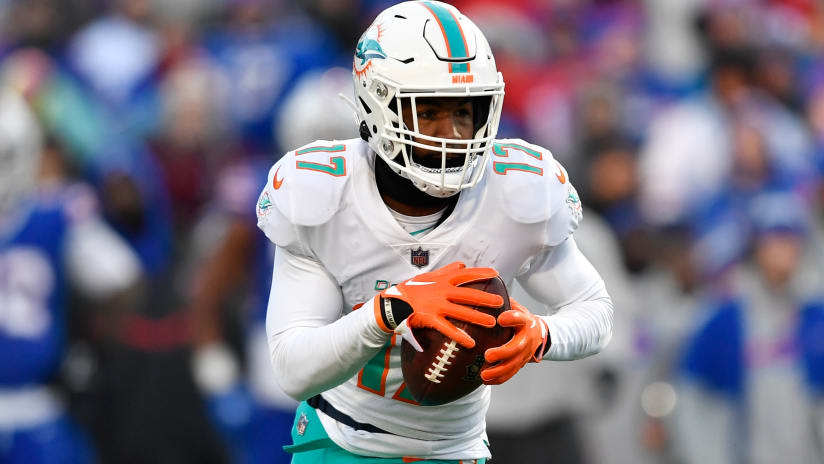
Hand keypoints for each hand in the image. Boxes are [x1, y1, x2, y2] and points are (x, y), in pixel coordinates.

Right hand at [380, 262, 501, 348]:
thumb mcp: (428, 276)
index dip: (480, 273)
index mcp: (442, 280)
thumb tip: (462, 264)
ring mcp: (436, 305)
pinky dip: (460, 335)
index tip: (495, 273)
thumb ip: (446, 271)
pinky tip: (470, 342)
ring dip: (477, 318)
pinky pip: (448, 329)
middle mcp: (441, 291)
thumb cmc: (411, 289)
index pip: (465, 274)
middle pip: (468, 294)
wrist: (392, 303)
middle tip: (500, 303)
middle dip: (485, 298)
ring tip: (491, 323)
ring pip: (461, 312)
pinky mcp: (430, 319)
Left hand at [481, 298, 548, 384]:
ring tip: (483, 374)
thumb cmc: (520, 318)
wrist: (538, 333)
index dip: (512, 318)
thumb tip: (483, 290)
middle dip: (502, 353)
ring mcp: (525, 353)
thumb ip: (503, 301)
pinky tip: (486, 381)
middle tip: (488, 355)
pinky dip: (499, 379)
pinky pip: (511, 373)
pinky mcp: (520, 363)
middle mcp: (527, 339)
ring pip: (513, 365)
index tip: (501, 319)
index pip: (520, 318)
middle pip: (517, 348)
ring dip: (498, 371)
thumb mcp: (516, 306)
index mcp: (525, 321)